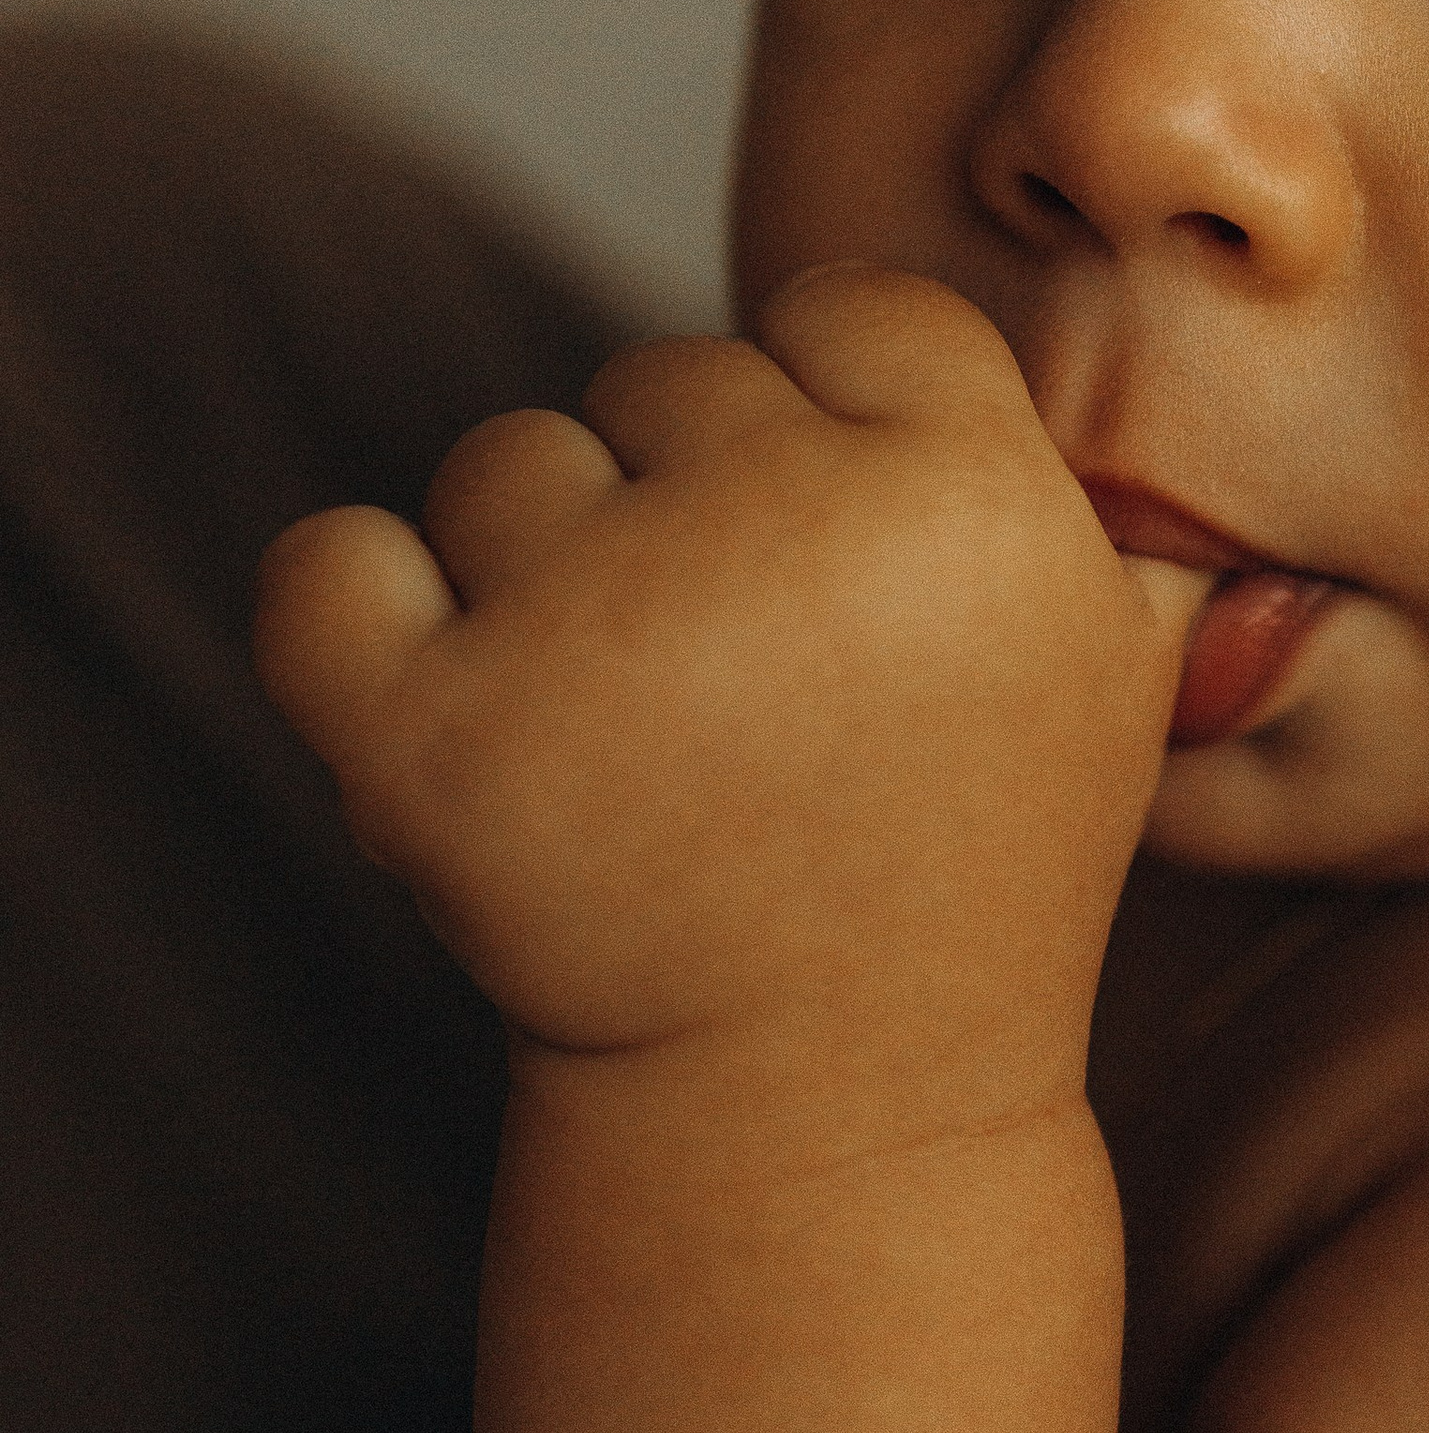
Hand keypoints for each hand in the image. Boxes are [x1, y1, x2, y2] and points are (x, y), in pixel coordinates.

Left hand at [255, 267, 1199, 1115]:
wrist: (833, 1120)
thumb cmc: (966, 876)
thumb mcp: (1103, 679)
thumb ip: (1081, 498)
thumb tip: (1033, 366)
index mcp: (978, 492)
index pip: (847, 312)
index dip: (832, 422)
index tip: (838, 562)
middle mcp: (794, 527)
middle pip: (670, 378)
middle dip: (684, 509)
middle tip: (746, 699)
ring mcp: (600, 628)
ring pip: (501, 466)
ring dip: (536, 579)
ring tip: (631, 749)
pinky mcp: (433, 743)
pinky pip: (322, 569)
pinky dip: (350, 617)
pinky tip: (442, 705)